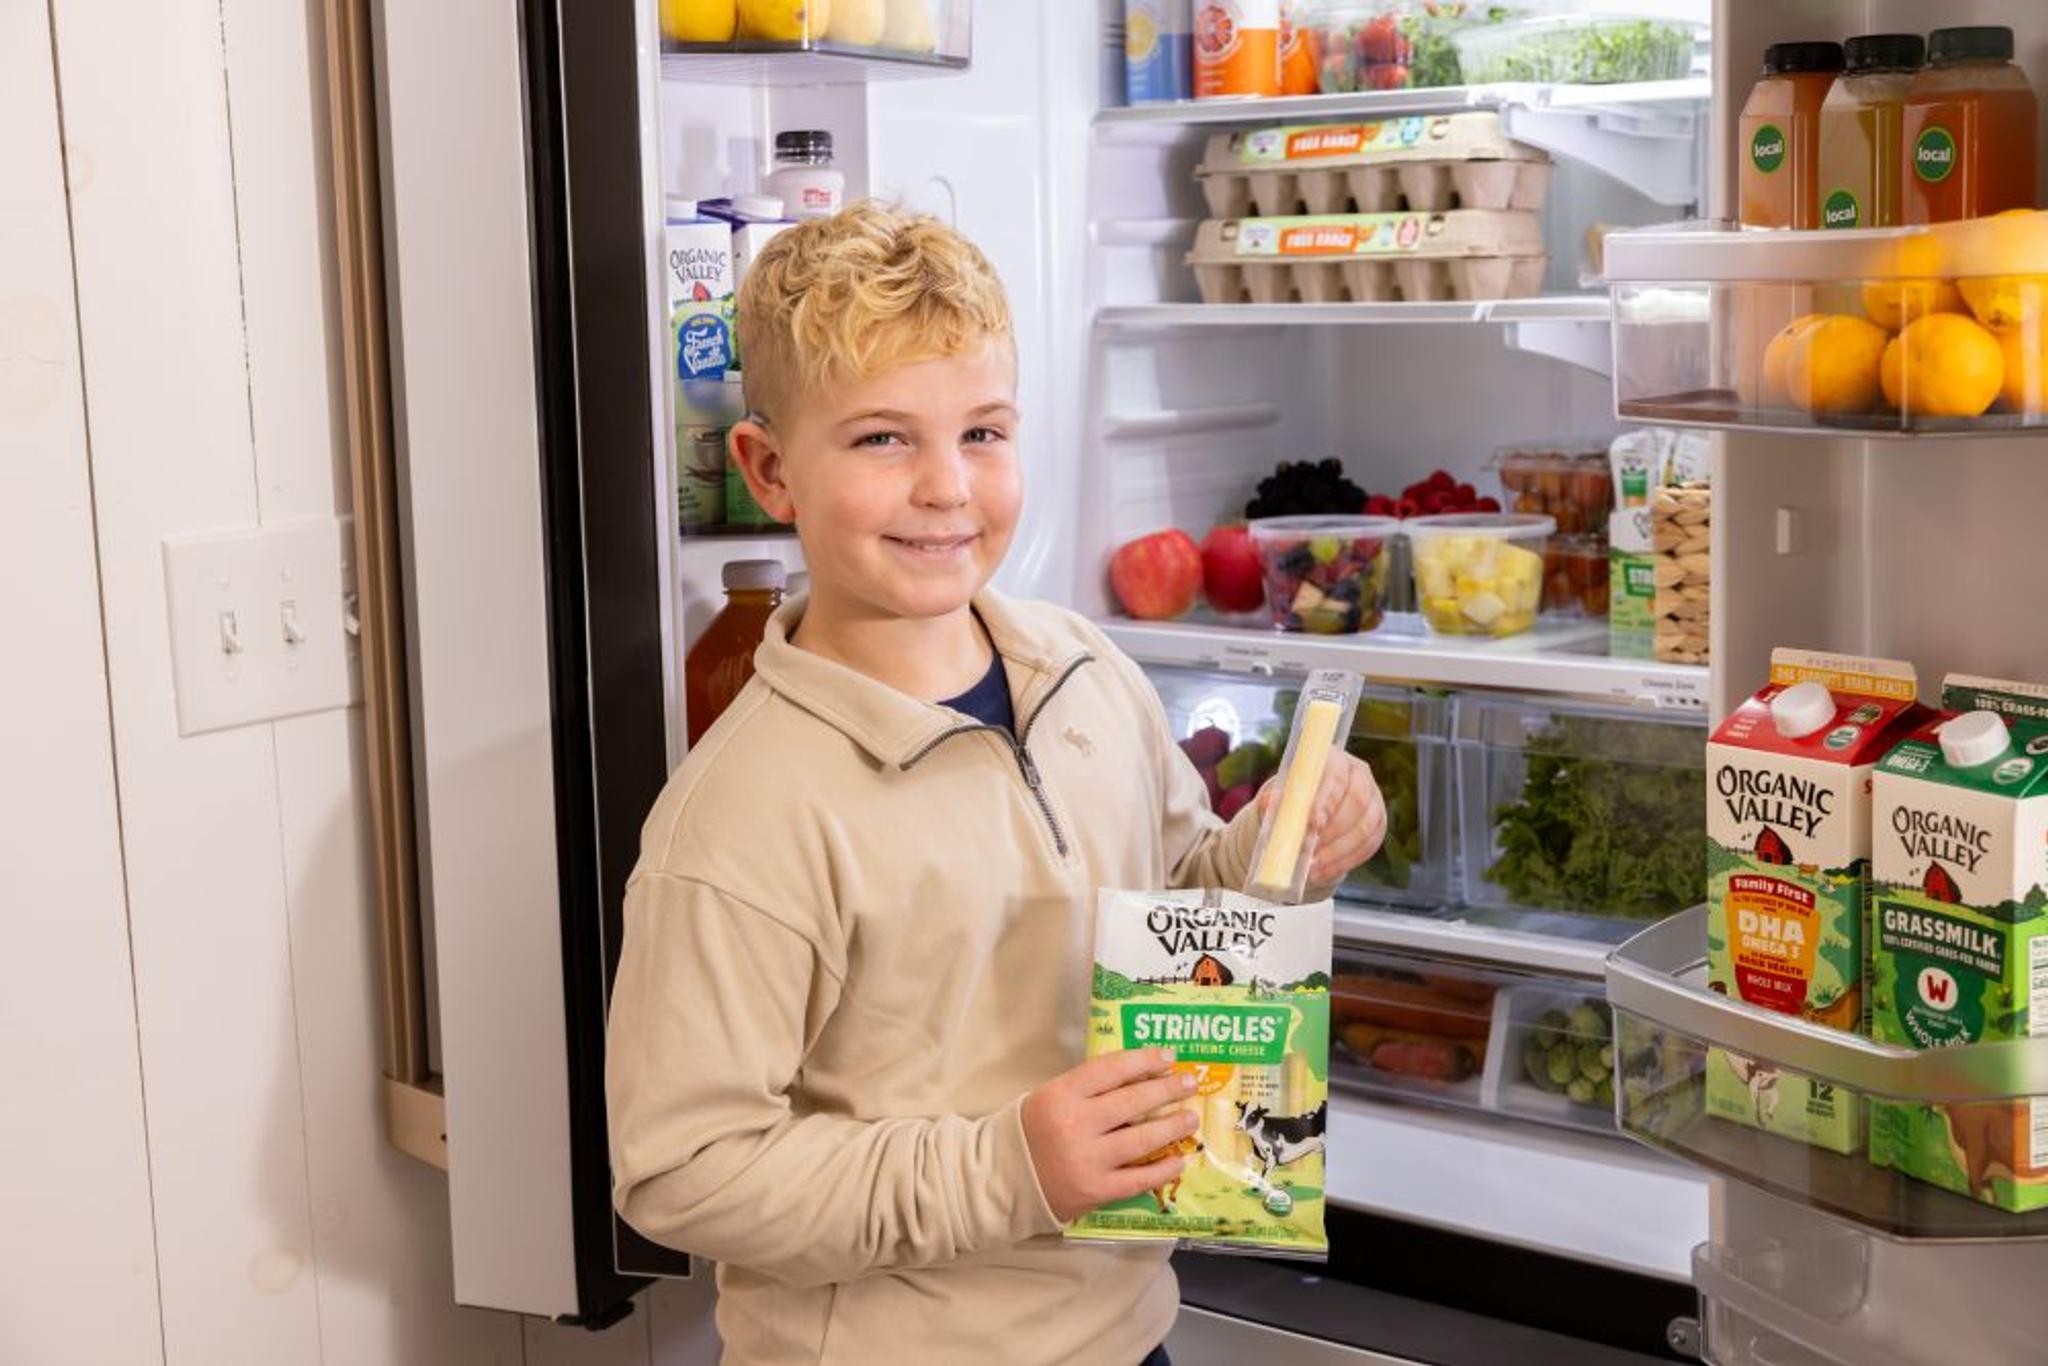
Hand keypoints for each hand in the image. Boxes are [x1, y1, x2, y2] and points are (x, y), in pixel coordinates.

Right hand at [1021, 1048, 1200, 1223]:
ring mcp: (1088, 1159)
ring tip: (1190, 1118)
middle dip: (1166, 1090)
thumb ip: (1088, 1088)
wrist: (1006, 1179)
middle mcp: (1076, 1124)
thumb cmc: (1033, 1132)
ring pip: (1141, 1140)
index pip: (1111, 1069)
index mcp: (1062, 1095)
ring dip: (1171, 1127)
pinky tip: (1179, 1160)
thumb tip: (1139, 1076)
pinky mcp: (1096, 1190)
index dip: (1144, 1060)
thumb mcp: (1051, 1097)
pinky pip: (1138, 1179)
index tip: (1169, 1055)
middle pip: (1132, 1102)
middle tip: (1190, 1082)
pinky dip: (1163, 1170)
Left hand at [1257, 749, 1387, 885]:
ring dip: (1337, 852)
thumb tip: (1271, 804)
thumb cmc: (1294, 796)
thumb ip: (1275, 798)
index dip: (1326, 800)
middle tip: (1308, 851)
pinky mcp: (1378, 825)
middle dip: (1332, 831)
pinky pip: (1368, 846)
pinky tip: (1322, 872)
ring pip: (1365, 828)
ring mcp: (1374, 800)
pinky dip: (1344, 862)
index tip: (1312, 824)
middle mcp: (1360, 775)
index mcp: (1334, 759)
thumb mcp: (1280, 794)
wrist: (1309, 808)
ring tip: (1311, 867)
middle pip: (1357, 802)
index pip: (1336, 776)